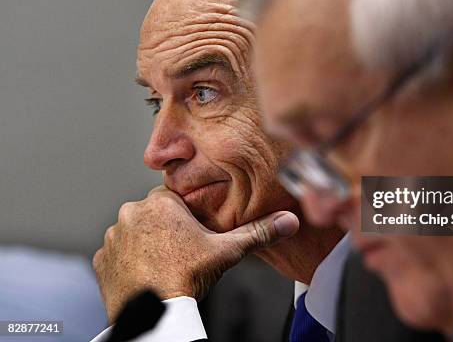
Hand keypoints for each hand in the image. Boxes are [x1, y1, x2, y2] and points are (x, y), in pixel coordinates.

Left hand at [93, 186, 298, 322]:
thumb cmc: (187, 278)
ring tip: (164, 264)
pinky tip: (146, 274)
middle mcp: (131, 213)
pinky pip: (118, 253)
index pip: (175, 198)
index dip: (187, 216)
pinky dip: (130, 261)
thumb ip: (258, 232)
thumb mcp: (227, 251)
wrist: (153, 314)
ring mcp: (113, 237)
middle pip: (154, 214)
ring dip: (146, 243)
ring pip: (135, 232)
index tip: (193, 235)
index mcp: (160, 203)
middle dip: (166, 229)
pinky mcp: (102, 259)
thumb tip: (289, 221)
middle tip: (181, 252)